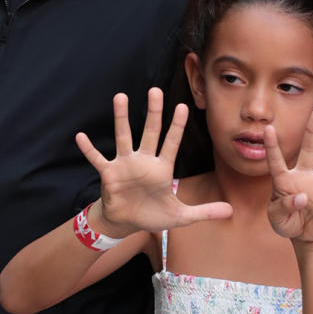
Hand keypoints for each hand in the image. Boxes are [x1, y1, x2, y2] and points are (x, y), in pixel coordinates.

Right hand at [75, 89, 232, 237]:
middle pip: (150, 132)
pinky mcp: (109, 174)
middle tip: (155, 90)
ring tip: (120, 96)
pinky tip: (81, 136)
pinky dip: (89, 149)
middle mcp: (144, 161)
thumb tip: (231, 211)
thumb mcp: (181, 216)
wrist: (126, 223)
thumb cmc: (152, 215)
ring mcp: (125, 165)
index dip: (177, 126)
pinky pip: (97, 159)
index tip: (183, 106)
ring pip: (124, 137)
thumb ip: (204, 211)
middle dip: (153, 112)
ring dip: (121, 118)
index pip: (172, 143)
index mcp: (162, 168)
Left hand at [265, 112, 312, 243]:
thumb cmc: (287, 222)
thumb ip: (283, 207)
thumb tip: (301, 196)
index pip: (277, 161)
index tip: (268, 129)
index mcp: (284, 181)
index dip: (272, 147)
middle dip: (312, 131)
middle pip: (308, 150)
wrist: (306, 235)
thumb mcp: (277, 220)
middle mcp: (304, 177)